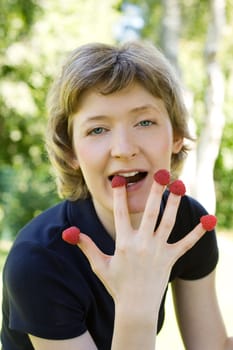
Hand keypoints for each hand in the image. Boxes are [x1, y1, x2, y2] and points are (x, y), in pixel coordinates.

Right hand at [72, 174, 206, 309]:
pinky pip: (186, 243)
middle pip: (149, 213)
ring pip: (168, 222)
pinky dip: (198, 232)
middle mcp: (142, 244)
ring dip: (174, 203)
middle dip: (155, 192)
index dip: (120, 196)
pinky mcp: (170, 258)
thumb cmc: (116, 284)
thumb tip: (69, 233)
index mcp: (123, 243)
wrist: (136, 307)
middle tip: (161, 174)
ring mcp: (158, 251)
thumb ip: (86, 246)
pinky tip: (209, 220)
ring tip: (181, 185)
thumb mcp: (99, 265)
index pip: (120, 214)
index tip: (120, 179)